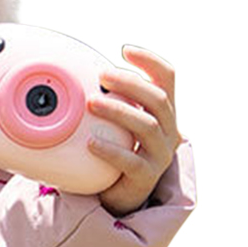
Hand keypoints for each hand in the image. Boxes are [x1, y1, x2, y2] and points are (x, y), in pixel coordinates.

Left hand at [89, 45, 180, 215]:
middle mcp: (168, 131)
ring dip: (118, 111)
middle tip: (102, 75)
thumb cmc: (116, 153)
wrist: (121, 196)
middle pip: (158, 99)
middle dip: (130, 83)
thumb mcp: (117, 123)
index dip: (150, 61)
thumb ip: (110, 101)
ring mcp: (160, 155)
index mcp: (163, 113)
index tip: (124, 50)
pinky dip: (110, 150)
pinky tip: (91, 143)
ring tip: (91, 103)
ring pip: (147, 126)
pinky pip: (131, 161)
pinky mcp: (146, 177)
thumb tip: (78, 76)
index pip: (167, 78)